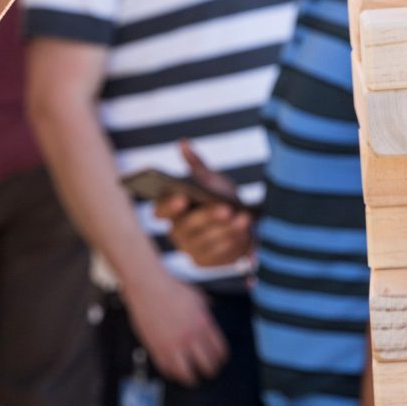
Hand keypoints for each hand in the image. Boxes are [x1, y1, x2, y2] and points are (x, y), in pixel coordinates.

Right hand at [121, 267, 228, 385]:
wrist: (148, 286)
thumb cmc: (172, 288)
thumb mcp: (198, 297)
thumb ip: (207, 311)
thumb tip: (212, 316)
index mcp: (204, 323)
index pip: (220, 351)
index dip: (222, 359)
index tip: (220, 361)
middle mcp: (190, 336)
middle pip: (207, 365)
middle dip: (210, 371)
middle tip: (209, 371)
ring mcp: (172, 344)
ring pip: (187, 374)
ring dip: (192, 378)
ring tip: (193, 378)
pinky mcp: (156, 348)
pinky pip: (167, 369)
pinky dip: (173, 373)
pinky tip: (175, 372)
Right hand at [154, 141, 253, 268]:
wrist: (237, 222)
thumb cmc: (219, 197)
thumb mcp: (210, 181)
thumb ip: (196, 165)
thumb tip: (183, 143)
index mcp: (171, 210)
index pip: (160, 210)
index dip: (169, 205)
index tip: (183, 197)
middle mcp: (175, 232)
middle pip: (187, 227)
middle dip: (208, 217)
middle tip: (226, 208)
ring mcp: (188, 249)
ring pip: (205, 241)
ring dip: (226, 229)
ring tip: (244, 217)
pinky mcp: (204, 263)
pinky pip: (218, 254)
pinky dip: (233, 241)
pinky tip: (246, 230)